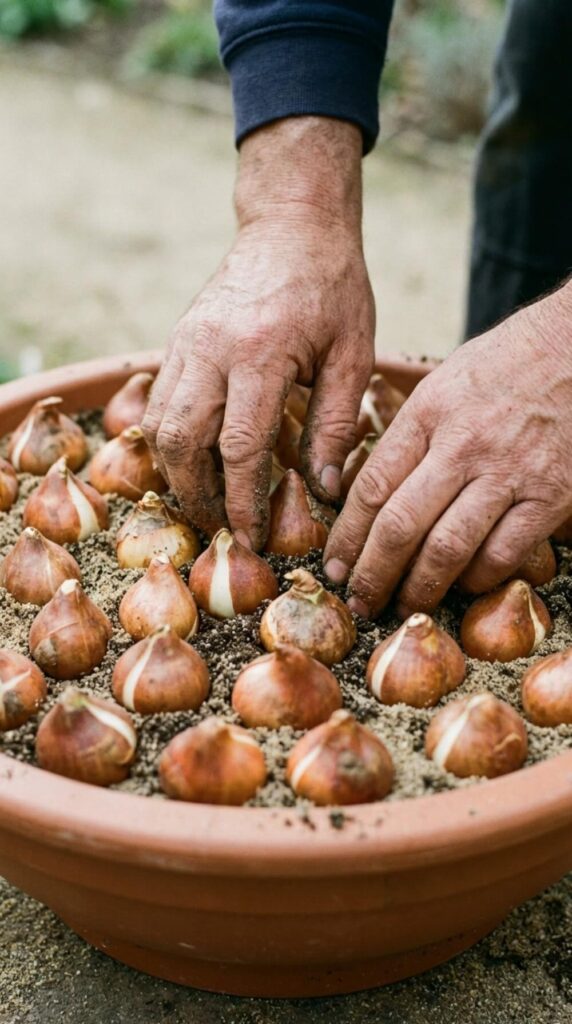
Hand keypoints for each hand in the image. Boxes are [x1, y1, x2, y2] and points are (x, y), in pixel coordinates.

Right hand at [142, 118, 373, 547]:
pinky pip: (159, 403)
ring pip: (159, 426)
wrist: (292, 225)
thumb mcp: (352, 353)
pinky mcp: (177, 340)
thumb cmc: (333, 288)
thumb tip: (324, 490)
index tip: (251, 537)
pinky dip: (170, 442)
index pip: (240, 447)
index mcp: (261, 353)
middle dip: (198, 496)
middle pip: (183, 443)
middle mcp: (211, 350)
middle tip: (222, 528)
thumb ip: (335, 423)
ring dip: (177, 474)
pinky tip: (195, 462)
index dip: (242, 502)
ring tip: (206, 503)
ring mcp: (186, 343)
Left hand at [324, 282, 571, 617]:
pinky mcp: (551, 496)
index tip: (334, 565)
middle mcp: (463, 446)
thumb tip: (362, 491)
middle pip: (400, 526)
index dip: (346, 537)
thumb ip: (406, 436)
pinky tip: (463, 583)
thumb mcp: (441, 384)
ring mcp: (509, 473)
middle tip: (359, 600)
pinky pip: (503, 553)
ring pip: (448, 549)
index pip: (371, 488)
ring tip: (406, 605)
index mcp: (428, 414)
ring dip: (420, 588)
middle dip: (372, 574)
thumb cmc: (505, 364)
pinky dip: (477, 578)